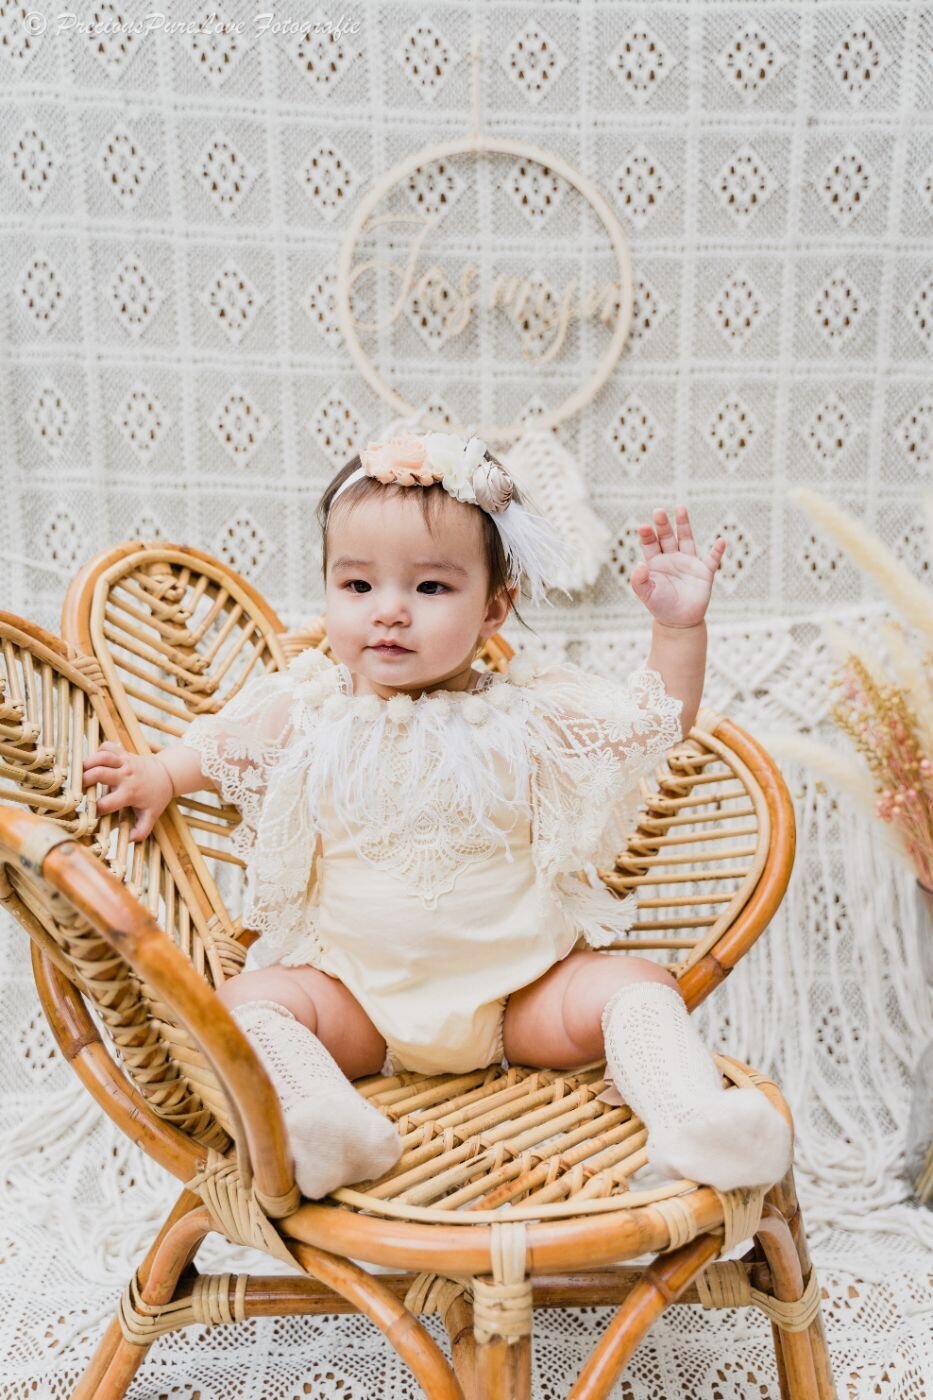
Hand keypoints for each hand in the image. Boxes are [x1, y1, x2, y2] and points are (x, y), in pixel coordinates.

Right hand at [82, 741, 174, 842]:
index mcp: (130, 793)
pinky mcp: (124, 753)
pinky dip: (98, 751)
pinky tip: (94, 761)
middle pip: (100, 774)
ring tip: (79, 772)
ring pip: (103, 756)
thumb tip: (130, 840)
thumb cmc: (156, 797)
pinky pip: (108, 746)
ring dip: (87, 762)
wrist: (167, 775)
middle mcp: (126, 776)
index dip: (95, 809)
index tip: (89, 813)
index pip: (107, 803)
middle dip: (84, 780)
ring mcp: (125, 762)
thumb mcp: (151, 816)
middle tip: (76, 788)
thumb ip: (142, 830)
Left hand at [631, 506, 725, 627]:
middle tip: (658, 511)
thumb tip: (640, 564)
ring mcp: (688, 562)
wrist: (679, 621)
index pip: (650, 544)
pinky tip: (721, 540)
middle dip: (663, 524)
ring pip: (686, 539)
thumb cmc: (660, 606)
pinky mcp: (704, 572)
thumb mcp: (646, 594)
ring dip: (683, 525)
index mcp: (656, 562)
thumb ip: (639, 580)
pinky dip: (717, 551)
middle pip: (667, 536)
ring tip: (680, 508)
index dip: (647, 535)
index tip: (643, 527)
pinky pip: (712, 559)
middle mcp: (672, 557)